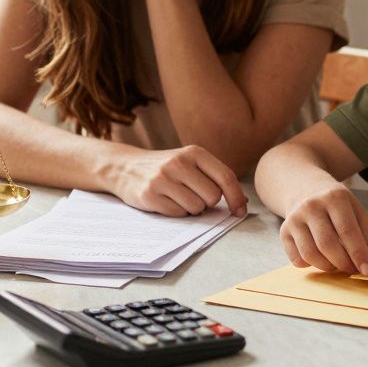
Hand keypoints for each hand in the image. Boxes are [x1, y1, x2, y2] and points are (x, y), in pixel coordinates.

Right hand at [109, 144, 247, 216]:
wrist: (125, 167)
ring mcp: (162, 179)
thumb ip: (215, 178)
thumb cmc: (167, 168)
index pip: (226, 177)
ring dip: (192, 208)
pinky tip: (166, 200)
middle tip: (194, 195)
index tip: (240, 211)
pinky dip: (177, 212)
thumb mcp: (190, 163)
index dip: (236, 197)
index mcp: (194, 152)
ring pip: (196, 208)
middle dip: (208, 202)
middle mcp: (178, 163)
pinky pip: (178, 214)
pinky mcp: (149, 195)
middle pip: (213, 197)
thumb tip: (243, 202)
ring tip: (179, 197)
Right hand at [280, 184, 367, 275]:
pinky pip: (297, 260)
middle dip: (343, 263)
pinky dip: (311, 266)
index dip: (359, 254)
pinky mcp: (283, 231)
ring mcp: (294, 218)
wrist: (306, 188)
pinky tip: (320, 258)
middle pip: (327, 244)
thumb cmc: (337, 205)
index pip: (347, 230)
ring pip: (310, 254)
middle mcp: (311, 206)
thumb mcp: (358, 214)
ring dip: (328, 267)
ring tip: (338, 264)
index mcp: (334, 197)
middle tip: (353, 270)